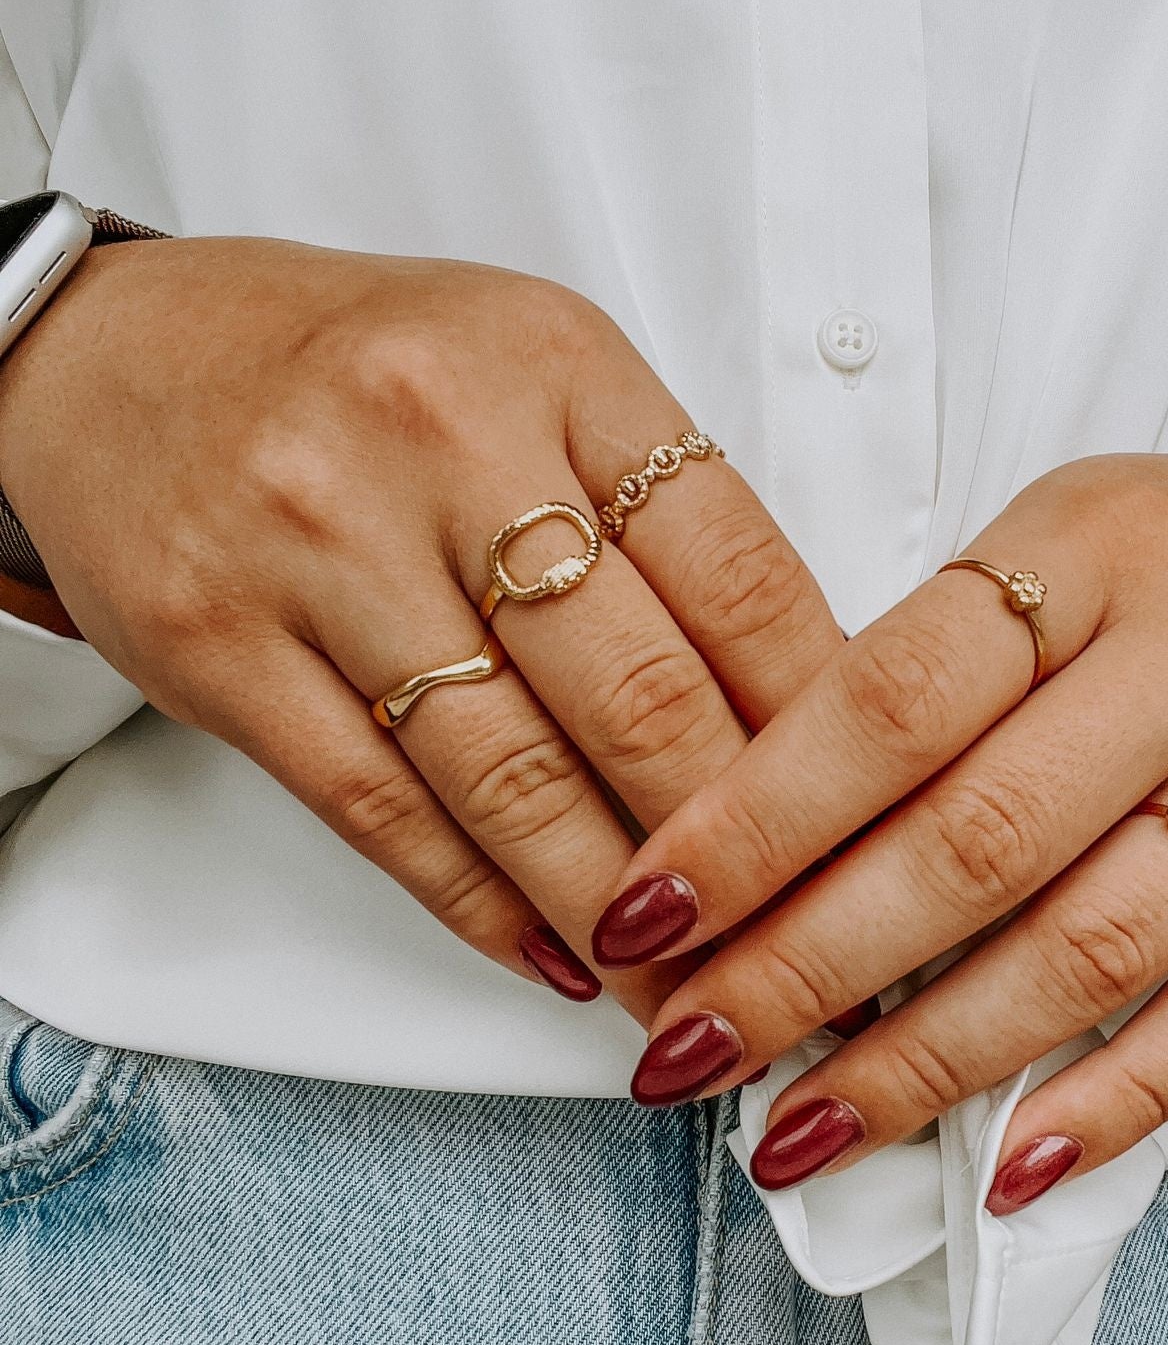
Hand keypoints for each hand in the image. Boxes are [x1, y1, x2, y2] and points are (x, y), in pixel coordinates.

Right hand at [0, 236, 839, 1022]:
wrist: (114, 357)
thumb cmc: (354, 376)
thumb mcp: (533, 371)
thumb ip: (656, 504)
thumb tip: (799, 691)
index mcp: (555, 363)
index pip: (740, 570)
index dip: (823, 726)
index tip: (877, 821)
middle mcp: (442, 441)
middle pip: (642, 692)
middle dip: (742, 850)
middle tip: (808, 947)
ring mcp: (320, 546)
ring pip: (515, 776)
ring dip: (621, 910)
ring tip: (694, 987)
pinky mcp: (222, 647)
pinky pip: (384, 811)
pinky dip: (485, 906)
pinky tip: (558, 960)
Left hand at [594, 450, 1167, 1190]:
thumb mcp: (1047, 541)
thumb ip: (925, 669)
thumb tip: (754, 842)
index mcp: (1094, 543)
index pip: (896, 700)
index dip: (756, 821)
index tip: (647, 912)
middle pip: (977, 844)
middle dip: (806, 969)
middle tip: (690, 1047)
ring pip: (1088, 949)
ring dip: (926, 1065)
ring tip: (803, 1130)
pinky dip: (1110, 1102)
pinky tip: (1006, 1162)